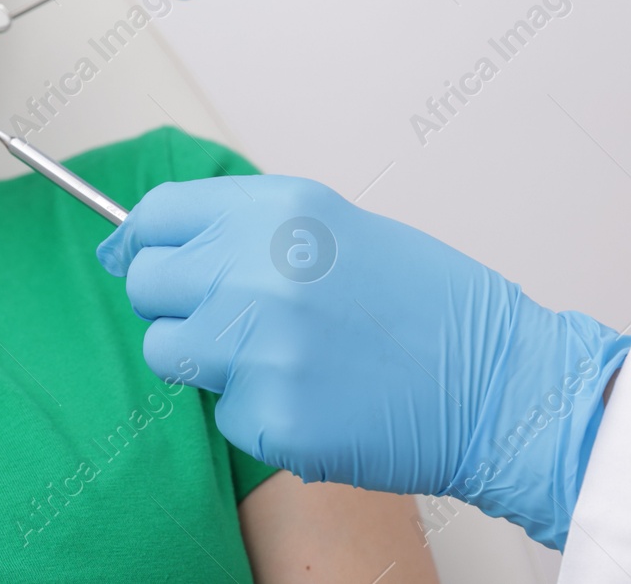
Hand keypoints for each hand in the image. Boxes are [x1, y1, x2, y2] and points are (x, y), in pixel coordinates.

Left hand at [96, 174, 630, 549]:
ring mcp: (257, 348)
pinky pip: (222, 412)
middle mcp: (254, 271)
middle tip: (229, 316)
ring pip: (167, 352)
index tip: (135, 257)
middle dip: (176, 303)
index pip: (155, 214)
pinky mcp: (268, 417)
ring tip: (279, 357)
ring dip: (206, 360)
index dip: (141, 240)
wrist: (495, 382)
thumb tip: (152, 240)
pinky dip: (258, 412)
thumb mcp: (331, 226)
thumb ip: (243, 228)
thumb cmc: (423, 303)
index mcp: (274, 212)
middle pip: (147, 284)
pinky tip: (316, 397)